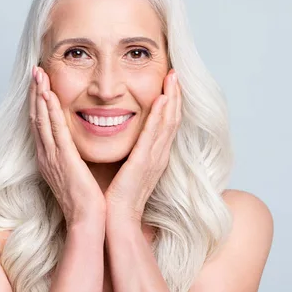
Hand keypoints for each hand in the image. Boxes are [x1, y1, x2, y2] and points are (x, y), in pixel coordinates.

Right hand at [29, 66, 105, 227]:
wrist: (87, 220)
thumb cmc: (86, 199)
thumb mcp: (76, 172)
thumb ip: (73, 156)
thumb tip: (78, 144)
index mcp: (49, 157)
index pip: (41, 123)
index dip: (38, 102)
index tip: (40, 82)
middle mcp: (46, 155)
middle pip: (36, 117)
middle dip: (35, 92)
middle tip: (35, 70)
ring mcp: (52, 157)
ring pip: (42, 119)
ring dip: (39, 95)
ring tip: (38, 74)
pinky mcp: (63, 159)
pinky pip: (55, 130)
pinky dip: (50, 111)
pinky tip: (48, 95)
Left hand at [104, 69, 182, 223]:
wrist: (116, 220)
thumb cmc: (117, 196)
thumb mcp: (128, 168)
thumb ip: (131, 152)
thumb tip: (123, 135)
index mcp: (154, 156)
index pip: (166, 123)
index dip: (171, 102)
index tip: (169, 81)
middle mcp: (159, 155)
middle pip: (172, 119)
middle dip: (175, 94)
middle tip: (175, 72)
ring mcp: (154, 159)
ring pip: (168, 123)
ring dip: (171, 98)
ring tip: (172, 77)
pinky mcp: (144, 163)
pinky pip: (154, 135)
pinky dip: (159, 116)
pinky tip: (161, 99)